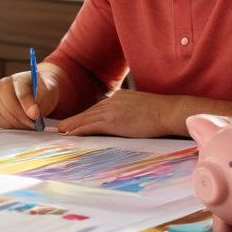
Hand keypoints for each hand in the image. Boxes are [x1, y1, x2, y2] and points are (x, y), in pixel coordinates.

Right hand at [0, 70, 56, 128]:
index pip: (21, 92)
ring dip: (14, 122)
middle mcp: (3, 84)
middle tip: (32, 125)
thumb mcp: (48, 92)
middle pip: (8, 104)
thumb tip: (33, 113)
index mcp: (19, 79)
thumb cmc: (41, 92)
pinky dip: (7, 124)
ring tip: (26, 124)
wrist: (35, 93)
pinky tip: (17, 123)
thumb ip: (43, 99)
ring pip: (0, 112)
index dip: (28, 105)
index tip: (35, 116)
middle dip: (21, 117)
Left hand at [57, 89, 177, 137]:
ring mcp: (111, 110)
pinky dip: (78, 130)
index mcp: (120, 97)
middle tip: (63, 127)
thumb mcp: (143, 109)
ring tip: (62, 132)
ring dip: (72, 126)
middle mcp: (113, 101)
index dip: (88, 116)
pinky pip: (90, 126)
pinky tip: (70, 134)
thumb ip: (133, 113)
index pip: (100, 108)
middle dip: (76, 120)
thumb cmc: (163, 113)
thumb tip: (131, 122)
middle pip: (90, 112)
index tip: (79, 121)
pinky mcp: (112, 121)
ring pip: (86, 119)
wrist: (169, 111)